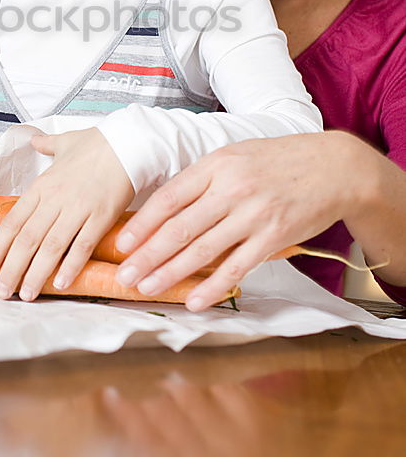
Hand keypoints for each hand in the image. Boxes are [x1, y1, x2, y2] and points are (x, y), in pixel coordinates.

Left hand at [0, 127, 133, 300]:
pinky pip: (83, 245)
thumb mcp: (66, 142)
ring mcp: (78, 208)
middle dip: (11, 269)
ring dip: (36, 274)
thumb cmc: (99, 143)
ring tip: (25, 295)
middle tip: (0, 292)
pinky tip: (61, 283)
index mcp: (42, 185)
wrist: (130, 142)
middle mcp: (55, 199)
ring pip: (51, 247)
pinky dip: (70, 266)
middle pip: (27, 239)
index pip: (12, 221)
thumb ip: (47, 145)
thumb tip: (35, 141)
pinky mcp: (102, 216)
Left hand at [114, 132, 359, 310]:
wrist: (334, 167)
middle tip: (124, 276)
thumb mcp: (235, 156)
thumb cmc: (278, 161)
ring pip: (202, 250)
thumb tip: (165, 207)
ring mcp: (253, 214)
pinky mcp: (274, 237)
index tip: (121, 243)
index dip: (142, 224)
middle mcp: (231, 189)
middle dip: (146, 256)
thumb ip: (202, 179)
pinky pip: (236, 266)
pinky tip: (194, 301)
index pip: (169, 198)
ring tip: (146, 289)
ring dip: (170, 273)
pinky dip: (212, 286)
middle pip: (179, 228)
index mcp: (216, 165)